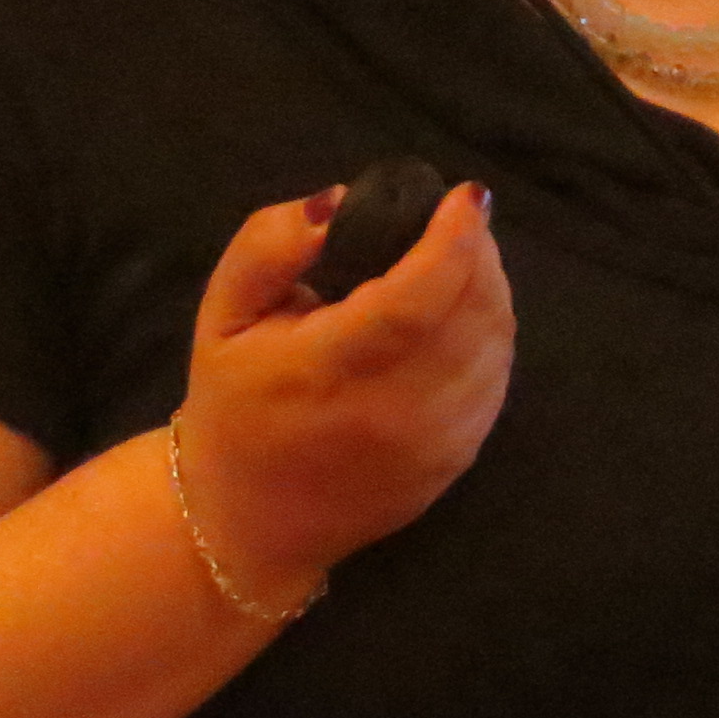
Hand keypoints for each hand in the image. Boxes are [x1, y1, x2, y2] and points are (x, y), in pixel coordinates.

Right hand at [170, 182, 512, 606]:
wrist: (249, 522)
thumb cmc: (234, 406)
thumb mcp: (223, 314)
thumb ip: (270, 246)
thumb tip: (339, 204)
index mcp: (331, 369)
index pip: (419, 296)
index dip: (455, 239)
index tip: (465, 195)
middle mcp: (395, 411)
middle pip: (473, 314)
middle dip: (478, 252)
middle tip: (460, 219)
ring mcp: (434, 444)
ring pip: (496, 347)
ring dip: (491, 290)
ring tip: (464, 258)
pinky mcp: (455, 463)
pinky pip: (496, 384)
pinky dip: (492, 337)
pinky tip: (465, 315)